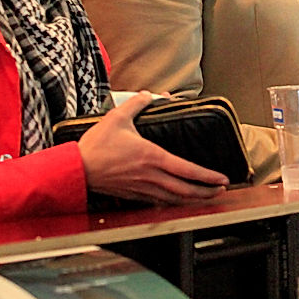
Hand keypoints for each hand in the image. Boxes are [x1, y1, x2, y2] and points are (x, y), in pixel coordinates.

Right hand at [78, 91, 228, 204]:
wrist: (75, 169)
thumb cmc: (95, 146)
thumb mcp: (117, 117)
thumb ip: (137, 103)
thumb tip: (149, 94)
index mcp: (151, 157)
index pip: (187, 170)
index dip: (207, 177)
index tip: (222, 179)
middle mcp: (150, 176)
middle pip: (185, 190)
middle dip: (206, 192)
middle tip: (221, 191)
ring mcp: (142, 188)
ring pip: (174, 199)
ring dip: (193, 200)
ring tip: (206, 198)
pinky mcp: (133, 195)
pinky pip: (158, 202)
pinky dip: (173, 203)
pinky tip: (179, 202)